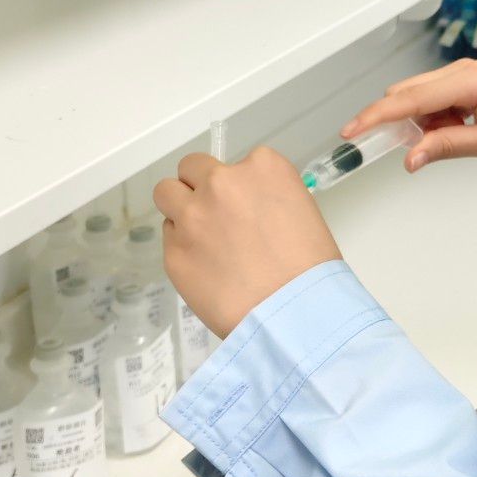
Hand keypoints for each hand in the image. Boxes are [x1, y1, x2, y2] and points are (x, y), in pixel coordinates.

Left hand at [155, 147, 339, 339]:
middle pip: (192, 167)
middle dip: (200, 187)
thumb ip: (263, 199)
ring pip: (166, 194)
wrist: (292, 313)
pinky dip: (183, 247)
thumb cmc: (310, 268)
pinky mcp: (174, 252)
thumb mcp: (299, 212)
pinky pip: (169, 238)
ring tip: (199, 236)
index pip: (237, 162)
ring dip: (180, 208)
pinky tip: (205, 268)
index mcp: (261, 168)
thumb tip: (244, 212)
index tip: (248, 209)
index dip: (240, 186)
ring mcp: (192, 217)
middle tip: (215, 216)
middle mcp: (221, 183)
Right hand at [346, 60, 476, 172]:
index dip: (377, 116)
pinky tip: (452, 135)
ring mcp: (463, 76)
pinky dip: (432, 122)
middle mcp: (462, 71)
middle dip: (393, 122)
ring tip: (448, 143)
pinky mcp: (466, 85)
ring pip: (418, 99)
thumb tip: (409, 158)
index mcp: (470, 80)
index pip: (411, 98)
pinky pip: (434, 103)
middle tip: (390, 150)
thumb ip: (447, 147)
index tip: (351, 132)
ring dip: (418, 125)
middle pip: (407, 93)